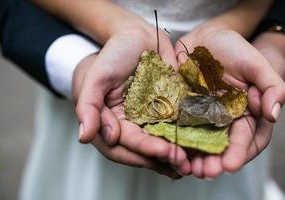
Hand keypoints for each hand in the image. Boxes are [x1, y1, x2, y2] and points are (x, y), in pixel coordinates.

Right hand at [72, 21, 191, 176]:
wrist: (135, 36)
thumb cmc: (111, 56)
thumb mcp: (96, 78)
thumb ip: (88, 107)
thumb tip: (84, 138)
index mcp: (113, 122)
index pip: (126, 144)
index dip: (144, 150)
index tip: (164, 152)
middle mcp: (133, 125)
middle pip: (147, 149)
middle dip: (165, 157)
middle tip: (184, 163)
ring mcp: (152, 118)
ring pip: (164, 142)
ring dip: (178, 153)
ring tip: (194, 162)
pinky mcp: (168, 109)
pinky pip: (178, 126)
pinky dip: (187, 136)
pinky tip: (200, 143)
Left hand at [175, 27, 284, 178]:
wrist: (206, 38)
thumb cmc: (234, 49)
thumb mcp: (257, 64)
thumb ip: (271, 86)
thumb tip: (274, 114)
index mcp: (245, 112)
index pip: (245, 137)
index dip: (239, 152)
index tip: (230, 165)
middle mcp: (223, 118)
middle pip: (220, 146)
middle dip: (214, 160)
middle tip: (205, 172)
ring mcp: (202, 115)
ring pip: (199, 140)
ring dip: (193, 156)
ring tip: (186, 168)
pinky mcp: (183, 109)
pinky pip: (179, 126)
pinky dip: (176, 139)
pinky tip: (170, 148)